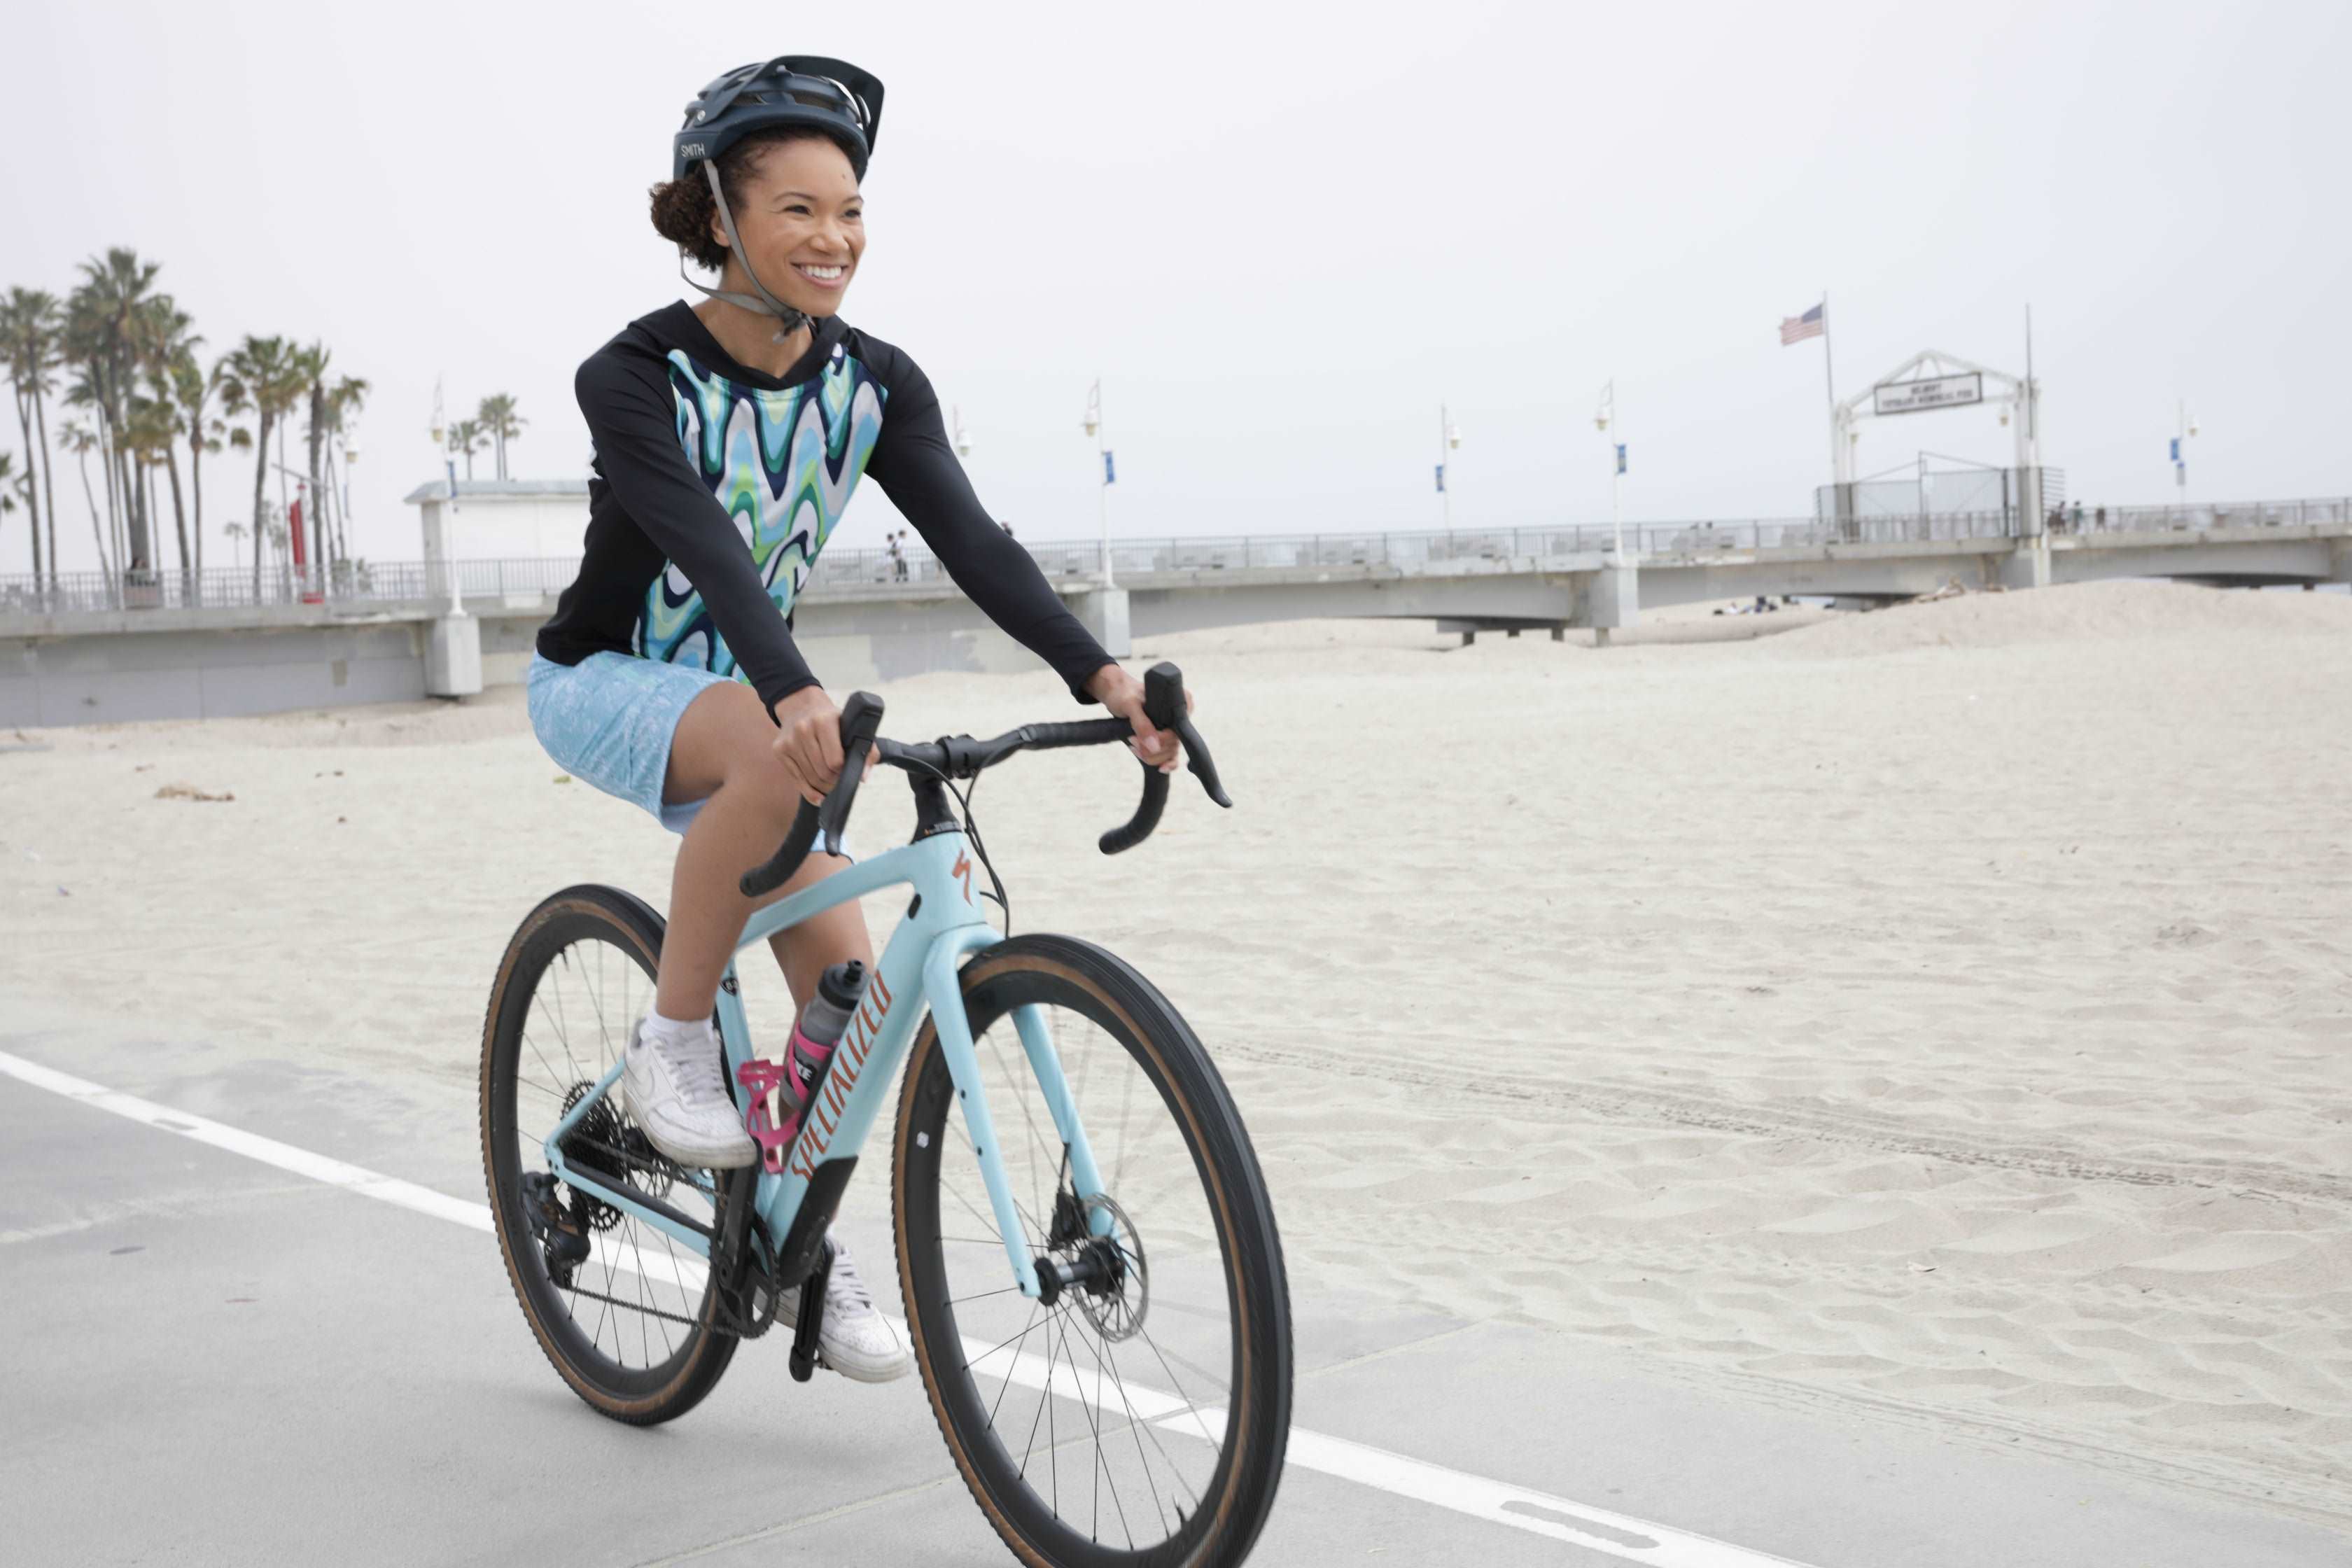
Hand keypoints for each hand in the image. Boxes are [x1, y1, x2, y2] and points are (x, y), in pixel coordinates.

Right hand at [770, 686, 874, 806]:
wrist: (800, 706)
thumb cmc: (830, 720)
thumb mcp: (851, 726)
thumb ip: (866, 750)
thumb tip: (862, 776)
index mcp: (823, 721)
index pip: (835, 761)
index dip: (844, 771)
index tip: (847, 771)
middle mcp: (803, 729)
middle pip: (822, 772)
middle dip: (834, 782)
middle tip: (840, 781)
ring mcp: (789, 741)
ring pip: (810, 778)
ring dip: (824, 787)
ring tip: (832, 785)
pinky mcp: (779, 750)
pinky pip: (797, 780)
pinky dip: (810, 792)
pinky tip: (819, 797)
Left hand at [1085, 664, 1192, 774]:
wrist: (1116, 692)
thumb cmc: (1125, 693)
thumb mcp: (1130, 704)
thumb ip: (1142, 724)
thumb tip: (1155, 747)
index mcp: (1180, 701)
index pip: (1179, 729)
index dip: (1162, 738)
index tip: (1138, 736)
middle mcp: (1180, 716)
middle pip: (1174, 743)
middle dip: (1152, 749)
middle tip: (1132, 740)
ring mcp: (1174, 728)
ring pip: (1171, 752)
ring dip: (1152, 756)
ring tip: (1133, 746)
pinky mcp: (1166, 738)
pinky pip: (1173, 755)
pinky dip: (1168, 764)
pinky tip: (1161, 768)